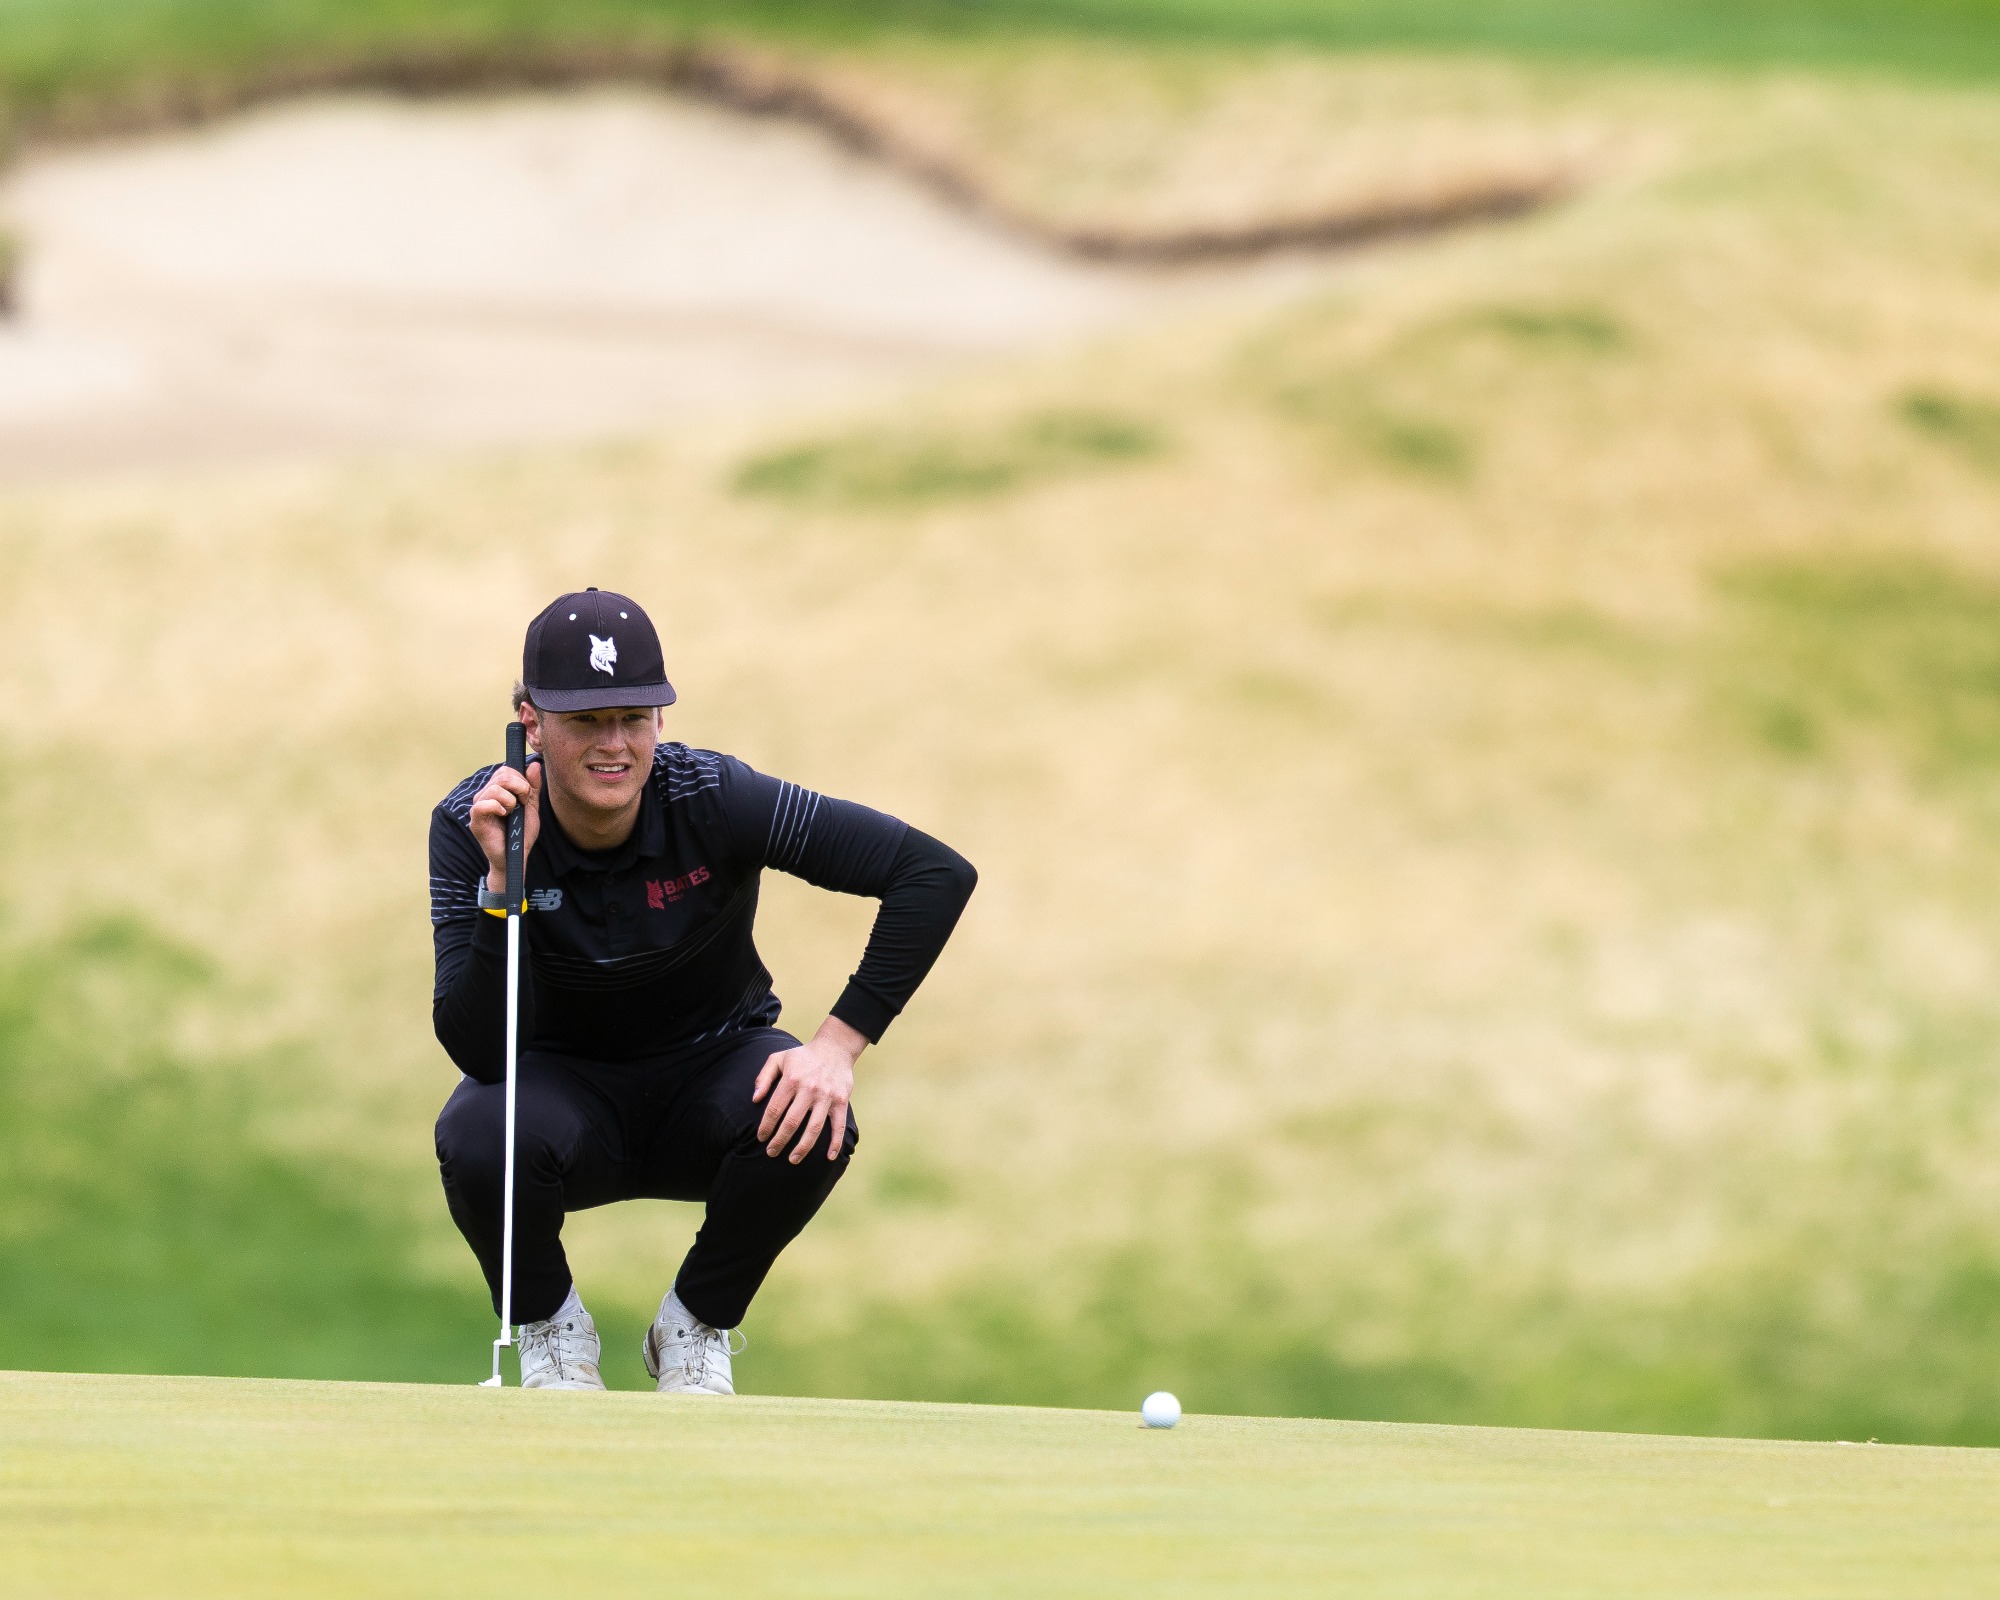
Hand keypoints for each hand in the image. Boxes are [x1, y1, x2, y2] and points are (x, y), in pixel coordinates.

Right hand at [468, 760, 542, 889]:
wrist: (517, 856)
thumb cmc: (522, 833)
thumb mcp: (531, 807)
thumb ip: (532, 787)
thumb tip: (535, 765)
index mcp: (497, 791)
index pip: (506, 770)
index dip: (520, 779)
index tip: (526, 795)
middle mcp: (485, 795)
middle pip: (501, 775)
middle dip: (519, 787)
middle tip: (522, 803)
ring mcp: (479, 807)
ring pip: (494, 788)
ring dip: (510, 801)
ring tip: (511, 813)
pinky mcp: (476, 820)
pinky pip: (483, 804)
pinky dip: (498, 807)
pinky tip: (503, 815)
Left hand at [753, 1016, 865, 1163]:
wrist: (834, 1048)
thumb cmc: (802, 1056)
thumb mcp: (778, 1058)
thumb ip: (763, 1077)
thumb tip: (754, 1099)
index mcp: (791, 1079)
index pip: (774, 1109)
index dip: (766, 1127)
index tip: (761, 1138)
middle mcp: (809, 1089)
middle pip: (791, 1122)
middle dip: (779, 1141)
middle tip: (771, 1153)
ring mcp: (826, 1096)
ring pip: (814, 1128)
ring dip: (803, 1147)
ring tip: (793, 1159)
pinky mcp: (841, 1101)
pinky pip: (839, 1126)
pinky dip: (835, 1143)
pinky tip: (829, 1157)